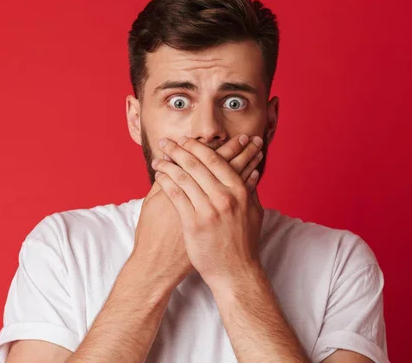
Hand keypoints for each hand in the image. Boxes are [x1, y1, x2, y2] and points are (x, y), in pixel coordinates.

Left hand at [151, 136, 264, 288]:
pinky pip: (176, 195)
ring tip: (158, 159)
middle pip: (197, 164)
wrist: (235, 272)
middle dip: (179, 150)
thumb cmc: (243, 243)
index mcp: (239, 191)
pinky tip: (158, 176)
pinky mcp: (194, 223)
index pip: (215, 160)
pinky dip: (166, 182)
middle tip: (166, 142)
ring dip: (168, 164)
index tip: (185, 140)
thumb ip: (250, 190)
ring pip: (184, 177)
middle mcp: (225, 197)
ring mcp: (209, 210)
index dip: (198, 147)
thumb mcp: (254, 213)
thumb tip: (253, 171)